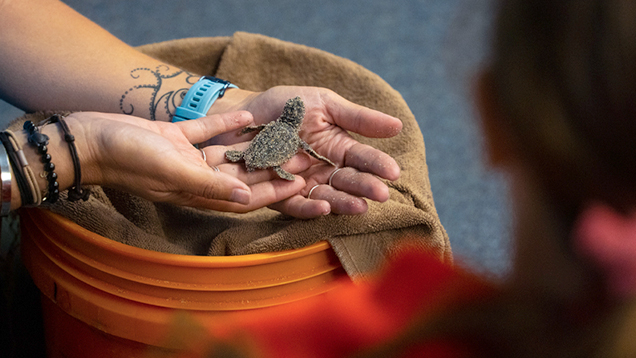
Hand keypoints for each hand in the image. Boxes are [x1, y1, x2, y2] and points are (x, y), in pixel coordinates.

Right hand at [67, 111, 306, 211]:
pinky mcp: (174, 136)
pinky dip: (226, 124)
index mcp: (196, 192)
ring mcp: (185, 157)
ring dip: (255, 146)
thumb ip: (210, 185)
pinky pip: (207, 131)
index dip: (274, 192)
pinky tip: (248, 114)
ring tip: (284, 137)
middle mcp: (195, 177)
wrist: (89, 139)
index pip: (244, 196)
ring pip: (228, 153)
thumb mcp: (173, 172)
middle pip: (242, 174)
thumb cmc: (129, 158)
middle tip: (302, 157)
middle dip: (273, 168)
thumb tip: (248, 196)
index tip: (301, 185)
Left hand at [208, 86, 401, 217]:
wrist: (241, 115)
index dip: (378, 165)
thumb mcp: (324, 104)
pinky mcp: (279, 195)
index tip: (393, 172)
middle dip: (365, 187)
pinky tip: (324, 208)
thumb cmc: (285, 106)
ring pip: (328, 196)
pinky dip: (310, 208)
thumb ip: (357, 117)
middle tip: (381, 194)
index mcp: (338, 147)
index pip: (363, 158)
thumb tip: (398, 125)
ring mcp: (303, 183)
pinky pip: (296, 205)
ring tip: (360, 206)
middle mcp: (324, 169)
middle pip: (349, 181)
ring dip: (344, 202)